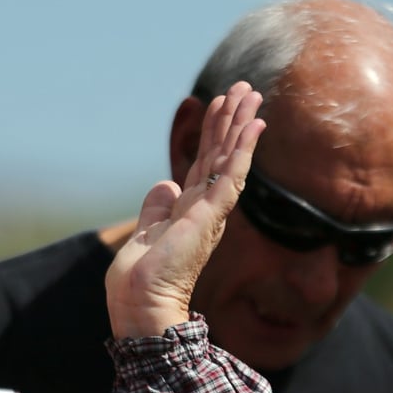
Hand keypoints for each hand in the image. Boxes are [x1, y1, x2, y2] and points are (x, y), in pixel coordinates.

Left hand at [105, 82, 264, 337]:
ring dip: (240, 124)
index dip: (215, 134)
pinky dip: (242, 149)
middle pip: (222, 154)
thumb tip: (163, 185)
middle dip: (232, 120)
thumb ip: (156, 209)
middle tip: (245, 88)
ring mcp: (209, 212)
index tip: (222, 106)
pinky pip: (230, 175)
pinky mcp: (209, 216)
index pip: (206, 164)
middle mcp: (205, 209)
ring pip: (230, 158)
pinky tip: (252, 126)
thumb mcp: (145, 234)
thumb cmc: (139, 281)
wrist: (140, 304)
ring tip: (250, 94)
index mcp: (190, 212)